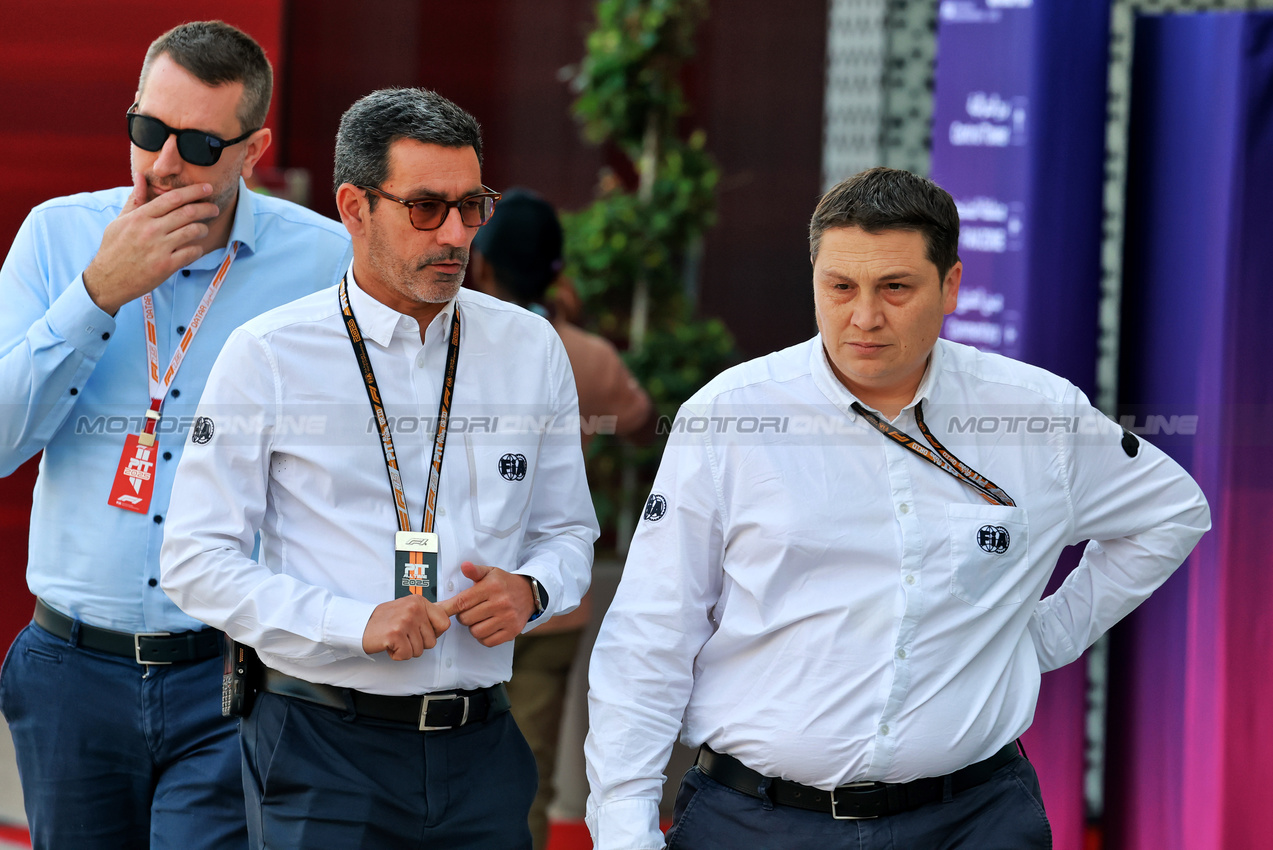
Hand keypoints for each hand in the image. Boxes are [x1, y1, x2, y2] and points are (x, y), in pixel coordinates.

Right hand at [83, 171, 220, 314]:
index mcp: (140, 216)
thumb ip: (135, 200)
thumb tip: (140, 177)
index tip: (206, 188)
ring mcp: (160, 248)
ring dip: (204, 229)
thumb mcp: (120, 221)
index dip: (193, 191)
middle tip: (214, 208)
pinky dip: (198, 249)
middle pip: (188, 212)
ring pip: (193, 231)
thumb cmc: (114, 248)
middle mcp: (151, 230)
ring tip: (204, 229)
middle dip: (206, 208)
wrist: (108, 279)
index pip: (172, 198)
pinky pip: (192, 252)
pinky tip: (196, 248)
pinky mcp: (166, 266)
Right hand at [361, 594, 452, 659]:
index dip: (433, 633)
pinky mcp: (395, 634)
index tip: (418, 630)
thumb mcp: (410, 608)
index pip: (444, 623)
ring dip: (406, 649)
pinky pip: (407, 655)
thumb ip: (430, 611)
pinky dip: (397, 655)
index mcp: (420, 601)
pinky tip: (389, 645)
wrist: (359, 625)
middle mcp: (414, 608)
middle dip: (417, 643)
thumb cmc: (385, 619)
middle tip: (402, 634)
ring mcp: (405, 621)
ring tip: (395, 638)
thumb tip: (456, 607)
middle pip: (432, 641)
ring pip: (420, 650)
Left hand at [443, 562, 535, 646]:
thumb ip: (475, 571)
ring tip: (479, 619)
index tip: (442, 610)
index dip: (449, 607)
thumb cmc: (505, 584)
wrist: (530, 594)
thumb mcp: (491, 573)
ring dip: (473, 627)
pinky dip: (484, 637)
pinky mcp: (512, 631)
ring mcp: (507, 618)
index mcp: (492, 587)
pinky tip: (487, 627)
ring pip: (476, 632)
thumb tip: (464, 566)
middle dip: (463, 616)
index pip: (462, 601)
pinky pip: (488, 641)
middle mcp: (501, 603)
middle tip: (470, 611)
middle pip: (466, 619)